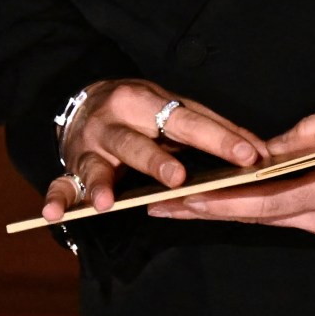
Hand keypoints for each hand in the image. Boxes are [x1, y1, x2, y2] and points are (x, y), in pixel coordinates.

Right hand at [41, 78, 263, 221]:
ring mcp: (90, 146)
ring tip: (108, 203)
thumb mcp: (174, 108)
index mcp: (146, 102)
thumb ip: (213, 128)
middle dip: (157, 161)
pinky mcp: (70, 167)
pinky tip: (54, 214)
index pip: (187, 121)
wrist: (85, 101)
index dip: (218, 139)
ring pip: (96, 167)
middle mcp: (115, 122)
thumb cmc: (142, 111)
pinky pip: (61, 185)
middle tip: (179, 177)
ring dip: (101, 184)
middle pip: (137, 144)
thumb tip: (260, 152)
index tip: (248, 156)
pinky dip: (57, 199)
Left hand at [147, 100, 314, 238]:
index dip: (214, 204)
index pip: (258, 205)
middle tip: (160, 207)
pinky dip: (267, 210)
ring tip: (191, 200)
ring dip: (234, 211)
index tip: (177, 200)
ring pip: (276, 220)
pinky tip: (247, 199)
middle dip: (206, 211)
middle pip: (256, 218)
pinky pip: (299, 219)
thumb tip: (272, 143)